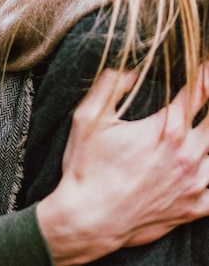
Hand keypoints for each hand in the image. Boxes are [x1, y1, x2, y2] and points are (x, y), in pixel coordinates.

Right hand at [37, 66, 208, 264]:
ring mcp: (194, 184)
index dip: (205, 74)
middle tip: (208, 88)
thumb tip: (131, 69)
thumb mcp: (88, 118)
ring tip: (203, 127)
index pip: (199, 92)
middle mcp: (187, 155)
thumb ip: (110, 85)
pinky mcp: (194, 209)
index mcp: (166, 129)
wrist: (88, 220)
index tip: (206, 64)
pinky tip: (205, 164)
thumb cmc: (87, 167)